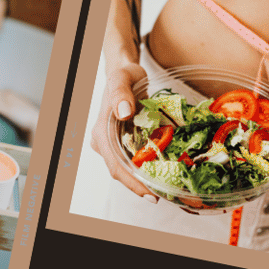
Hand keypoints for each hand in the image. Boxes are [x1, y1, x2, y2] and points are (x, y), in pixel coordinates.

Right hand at [87, 59, 155, 200]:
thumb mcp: (122, 78)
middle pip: (121, 172)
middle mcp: (104, 142)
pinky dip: (147, 167)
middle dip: (141, 187)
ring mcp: (113, 143)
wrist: (124, 72)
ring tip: (166, 189)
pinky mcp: (123, 142)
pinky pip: (134, 159)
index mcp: (101, 132)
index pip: (115, 165)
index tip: (151, 194)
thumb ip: (121, 93)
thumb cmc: (124, 74)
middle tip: (164, 196)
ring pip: (127, 168)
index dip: (133, 183)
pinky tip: (164, 173)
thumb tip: (124, 112)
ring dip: (144, 180)